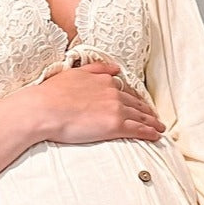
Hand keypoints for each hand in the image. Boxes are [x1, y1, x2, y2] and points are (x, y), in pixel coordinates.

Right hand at [34, 62, 164, 144]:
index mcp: (104, 80)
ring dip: (152, 123)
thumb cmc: (52, 93)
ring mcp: (115, 108)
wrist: (44, 109)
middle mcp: (113, 92)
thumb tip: (114, 67)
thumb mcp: (75, 73)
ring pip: (140, 116)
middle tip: (156, 119)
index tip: (141, 105)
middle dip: (147, 112)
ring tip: (159, 130)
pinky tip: (155, 136)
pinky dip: (148, 132)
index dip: (135, 99)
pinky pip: (137, 129)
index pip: (125, 90)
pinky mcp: (114, 125)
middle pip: (136, 103)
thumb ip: (96, 69)